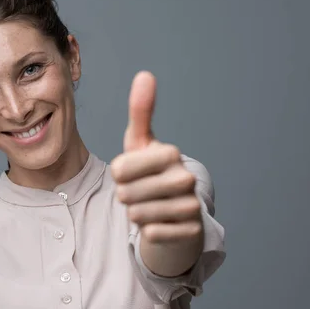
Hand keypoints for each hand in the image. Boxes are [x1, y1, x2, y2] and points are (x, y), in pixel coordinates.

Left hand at [111, 71, 202, 273]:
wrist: (175, 210)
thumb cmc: (151, 172)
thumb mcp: (141, 142)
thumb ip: (141, 111)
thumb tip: (145, 74)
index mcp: (170, 152)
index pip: (118, 169)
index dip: (118, 174)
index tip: (131, 172)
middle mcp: (185, 177)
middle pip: (125, 194)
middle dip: (126, 195)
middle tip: (141, 191)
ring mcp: (190, 205)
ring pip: (136, 215)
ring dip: (136, 213)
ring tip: (150, 204)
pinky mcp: (190, 231)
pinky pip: (151, 234)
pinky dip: (149, 231)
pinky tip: (161, 222)